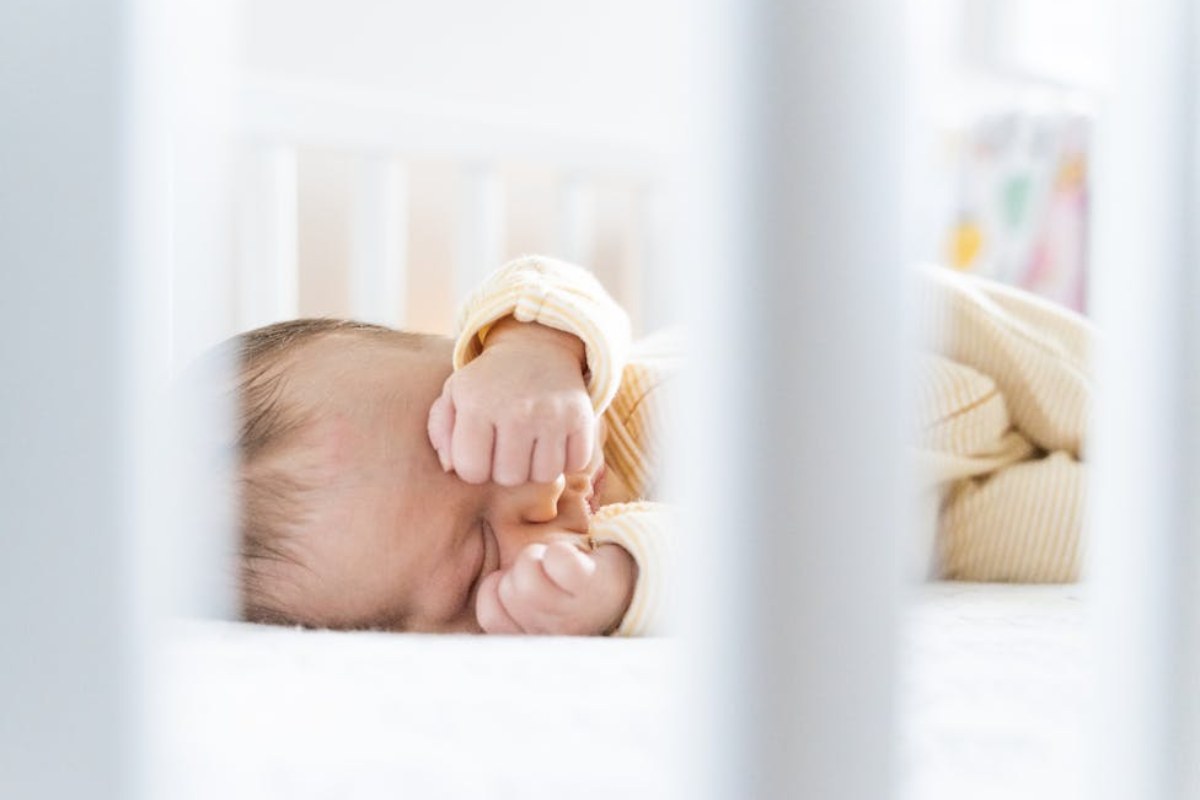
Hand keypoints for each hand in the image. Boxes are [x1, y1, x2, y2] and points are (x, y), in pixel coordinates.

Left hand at [427, 318, 595, 484]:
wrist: (538, 349)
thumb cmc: (490, 382)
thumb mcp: (455, 394)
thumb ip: (441, 430)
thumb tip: (449, 467)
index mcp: (477, 406)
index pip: (472, 472)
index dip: (475, 467)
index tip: (481, 450)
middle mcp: (516, 411)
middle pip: (509, 478)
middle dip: (506, 469)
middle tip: (508, 446)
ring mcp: (552, 414)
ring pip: (544, 476)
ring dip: (537, 467)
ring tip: (531, 445)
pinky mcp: (581, 417)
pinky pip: (576, 463)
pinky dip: (567, 459)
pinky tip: (555, 441)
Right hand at [474, 541, 635, 634]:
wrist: (623, 584)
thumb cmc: (565, 591)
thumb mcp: (529, 608)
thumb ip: (499, 607)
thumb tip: (469, 584)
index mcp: (530, 639)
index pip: (490, 612)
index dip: (499, 590)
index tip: (521, 587)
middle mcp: (550, 634)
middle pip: (509, 588)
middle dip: (521, 570)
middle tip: (546, 576)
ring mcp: (572, 614)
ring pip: (527, 571)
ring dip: (539, 557)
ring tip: (558, 568)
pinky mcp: (591, 586)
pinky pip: (557, 560)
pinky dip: (561, 552)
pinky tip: (574, 563)